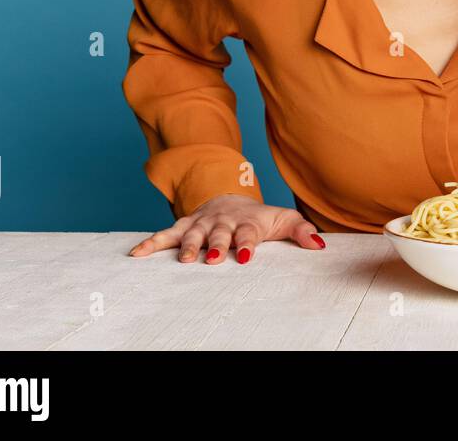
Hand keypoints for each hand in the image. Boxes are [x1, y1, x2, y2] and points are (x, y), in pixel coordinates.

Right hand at [127, 194, 325, 264]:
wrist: (232, 196)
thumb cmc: (260, 217)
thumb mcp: (284, 219)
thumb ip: (302, 231)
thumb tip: (321, 246)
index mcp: (248, 221)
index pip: (248, 233)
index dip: (247, 243)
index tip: (244, 256)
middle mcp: (223, 221)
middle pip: (218, 233)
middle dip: (216, 244)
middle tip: (212, 258)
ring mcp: (202, 223)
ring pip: (192, 233)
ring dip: (187, 246)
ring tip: (184, 260)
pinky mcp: (184, 225)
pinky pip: (166, 234)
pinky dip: (151, 243)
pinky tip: (137, 254)